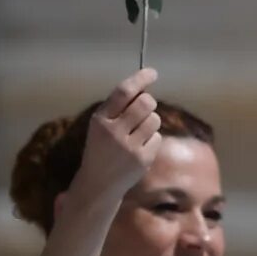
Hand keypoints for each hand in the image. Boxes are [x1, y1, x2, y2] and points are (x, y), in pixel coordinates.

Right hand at [64, 67, 162, 213]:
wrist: (99, 182)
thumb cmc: (102, 148)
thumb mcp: (101, 126)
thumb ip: (119, 108)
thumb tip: (144, 87)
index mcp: (100, 119)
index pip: (123, 92)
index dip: (140, 79)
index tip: (152, 72)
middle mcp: (113, 131)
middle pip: (146, 103)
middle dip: (148, 103)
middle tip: (143, 110)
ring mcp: (129, 146)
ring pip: (155, 119)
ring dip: (150, 122)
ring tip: (137, 133)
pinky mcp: (143, 158)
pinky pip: (157, 137)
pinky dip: (151, 140)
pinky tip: (138, 149)